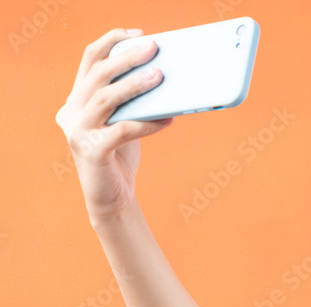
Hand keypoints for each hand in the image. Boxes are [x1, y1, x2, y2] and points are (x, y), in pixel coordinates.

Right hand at [55, 29, 173, 221]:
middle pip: (98, 75)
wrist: (112, 197)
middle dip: (126, 58)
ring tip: (160, 77)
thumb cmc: (121, 155)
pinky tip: (168, 120)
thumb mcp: (124, 120)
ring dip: (135, 85)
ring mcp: (78, 132)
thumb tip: (165, 76)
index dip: (112, 42)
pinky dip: (147, 124)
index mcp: (77, 98)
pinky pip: (122, 131)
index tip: (139, 35)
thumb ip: (133, 100)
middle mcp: (72, 111)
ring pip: (106, 99)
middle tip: (153, 49)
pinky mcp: (91, 151)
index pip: (90, 59)